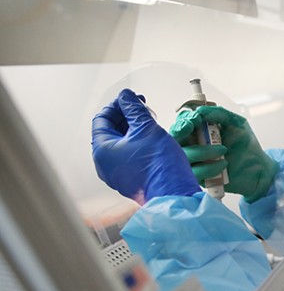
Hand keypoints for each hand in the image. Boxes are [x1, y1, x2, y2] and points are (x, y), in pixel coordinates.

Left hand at [92, 89, 200, 204]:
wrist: (175, 194)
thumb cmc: (159, 166)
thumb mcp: (147, 127)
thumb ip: (134, 108)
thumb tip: (125, 96)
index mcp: (102, 150)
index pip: (102, 118)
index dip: (118, 105)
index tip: (132, 100)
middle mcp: (105, 164)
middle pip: (110, 131)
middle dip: (127, 117)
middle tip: (144, 111)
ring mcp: (117, 174)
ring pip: (120, 144)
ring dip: (134, 131)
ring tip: (151, 125)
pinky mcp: (130, 180)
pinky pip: (128, 157)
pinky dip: (137, 145)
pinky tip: (152, 142)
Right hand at [170, 106, 277, 201]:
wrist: (259, 169)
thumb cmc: (246, 145)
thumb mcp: (236, 123)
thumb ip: (219, 114)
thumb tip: (200, 110)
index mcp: (199, 130)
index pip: (182, 122)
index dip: (184, 120)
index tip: (194, 119)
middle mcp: (193, 145)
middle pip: (174, 139)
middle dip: (180, 132)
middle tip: (192, 129)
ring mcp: (195, 162)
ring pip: (183, 156)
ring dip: (202, 151)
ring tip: (223, 150)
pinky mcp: (199, 178)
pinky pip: (194, 173)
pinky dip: (208, 167)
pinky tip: (223, 163)